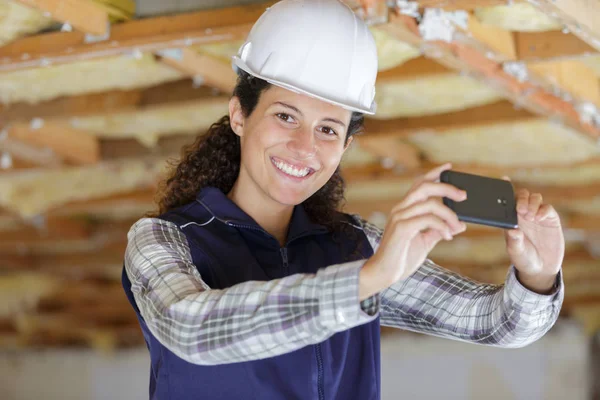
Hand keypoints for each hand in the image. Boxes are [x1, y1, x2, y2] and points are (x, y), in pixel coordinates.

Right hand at [360, 163, 466, 298]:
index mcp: (405, 209)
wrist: (384, 273)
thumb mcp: (425, 242)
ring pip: (430, 204)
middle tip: (464, 196)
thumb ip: (439, 230)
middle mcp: (400, 209)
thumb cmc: (401, 257)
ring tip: (457, 226)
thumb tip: (460, 224)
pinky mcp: (401, 228)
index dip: (434, 173)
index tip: (449, 167)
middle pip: (425, 187)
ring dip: (449, 214)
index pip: (419, 184)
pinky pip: (427, 220)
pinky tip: (448, 236)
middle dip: (447, 188)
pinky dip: (442, 226)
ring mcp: (399, 218)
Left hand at [502, 178, 564, 293]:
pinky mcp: (550, 219)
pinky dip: (543, 210)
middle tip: (520, 211)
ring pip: (535, 198)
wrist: (542, 268)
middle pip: (522, 195)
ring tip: (530, 217)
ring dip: (531, 203)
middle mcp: (523, 215)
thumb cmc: (524, 259)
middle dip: (521, 198)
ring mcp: (537, 215)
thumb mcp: (516, 252)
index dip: (505, 189)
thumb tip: (512, 230)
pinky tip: (539, 218)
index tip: (503, 179)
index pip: (507, 201)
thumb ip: (514, 241)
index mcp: (510, 219)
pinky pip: (547, 208)